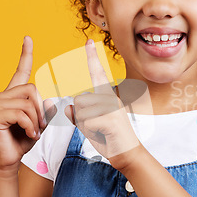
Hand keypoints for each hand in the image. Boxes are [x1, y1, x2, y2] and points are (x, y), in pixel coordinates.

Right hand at [0, 36, 56, 176]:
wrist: (7, 160)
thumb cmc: (22, 141)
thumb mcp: (40, 123)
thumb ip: (46, 110)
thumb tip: (49, 100)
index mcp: (14, 94)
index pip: (21, 70)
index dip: (26, 54)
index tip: (28, 38)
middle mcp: (3, 95)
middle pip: (33, 89)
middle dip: (42, 110)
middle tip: (39, 126)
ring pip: (29, 103)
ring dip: (37, 120)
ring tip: (33, 132)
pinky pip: (22, 114)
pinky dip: (31, 126)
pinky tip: (29, 135)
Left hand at [64, 39, 141, 170]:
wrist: (129, 154)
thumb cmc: (110, 139)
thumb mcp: (91, 126)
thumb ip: (80, 116)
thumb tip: (68, 108)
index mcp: (109, 97)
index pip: (98, 74)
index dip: (92, 58)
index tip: (88, 42)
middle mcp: (111, 99)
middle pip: (81, 100)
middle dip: (82, 118)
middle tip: (98, 129)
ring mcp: (112, 108)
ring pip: (82, 111)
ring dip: (86, 125)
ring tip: (101, 132)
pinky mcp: (111, 119)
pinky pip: (87, 122)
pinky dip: (90, 131)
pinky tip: (103, 135)